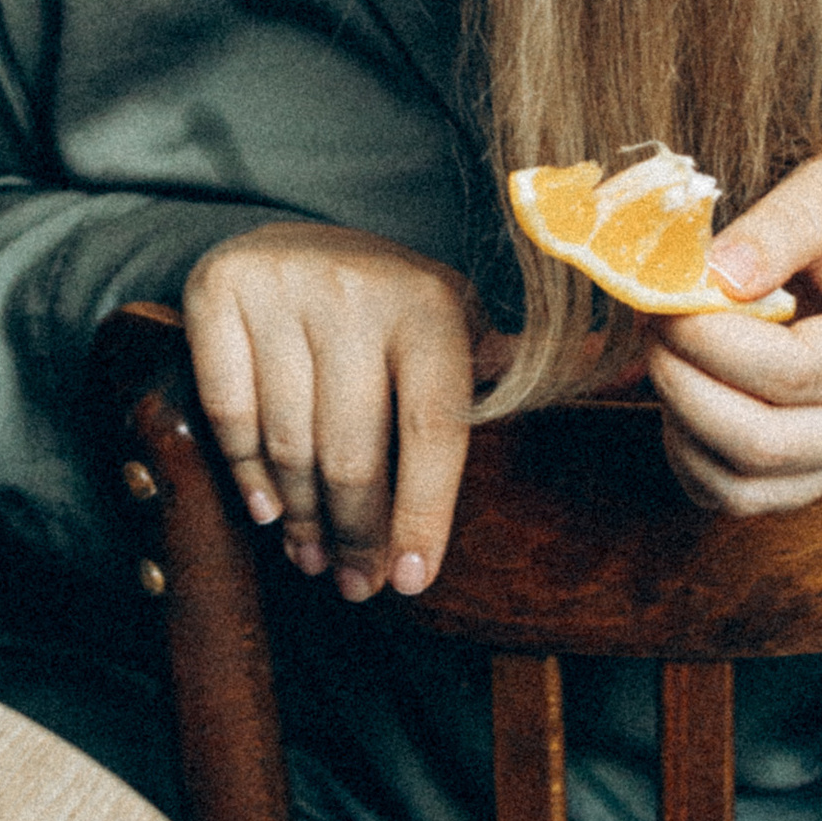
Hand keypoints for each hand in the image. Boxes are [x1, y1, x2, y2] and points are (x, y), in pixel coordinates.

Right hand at [182, 219, 481, 601]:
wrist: (289, 236)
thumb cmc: (384, 304)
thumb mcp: (451, 317)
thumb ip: (502, 358)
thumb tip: (603, 360)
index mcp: (428, 303)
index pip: (433, 429)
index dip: (422, 514)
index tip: (410, 579)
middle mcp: (357, 290)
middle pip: (354, 452)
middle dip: (356, 535)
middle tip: (355, 584)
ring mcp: (283, 289)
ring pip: (290, 442)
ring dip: (303, 518)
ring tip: (314, 557)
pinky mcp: (219, 292)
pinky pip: (230, 413)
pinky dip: (248, 473)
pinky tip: (269, 509)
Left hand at [645, 153, 821, 517]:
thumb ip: (786, 222)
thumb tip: (718, 276)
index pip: (796, 372)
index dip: (714, 339)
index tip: (666, 293)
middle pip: (766, 441)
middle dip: (684, 381)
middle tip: (650, 320)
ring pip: (744, 484)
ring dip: (680, 420)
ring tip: (665, 349)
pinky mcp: (810, 473)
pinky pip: (735, 495)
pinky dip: (688, 453)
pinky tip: (681, 389)